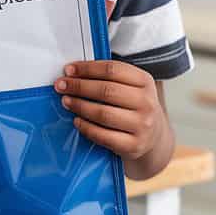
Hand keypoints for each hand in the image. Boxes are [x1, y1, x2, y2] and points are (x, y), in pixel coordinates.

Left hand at [55, 59, 170, 169]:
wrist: (154, 136)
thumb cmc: (134, 106)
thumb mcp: (131, 86)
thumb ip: (109, 77)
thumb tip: (74, 72)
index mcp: (145, 81)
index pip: (112, 69)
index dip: (87, 68)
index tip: (69, 70)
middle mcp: (147, 103)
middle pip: (106, 90)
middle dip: (78, 86)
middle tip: (61, 85)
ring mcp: (142, 125)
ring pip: (103, 113)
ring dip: (79, 106)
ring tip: (66, 101)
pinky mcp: (134, 145)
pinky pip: (103, 135)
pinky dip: (86, 127)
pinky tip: (76, 121)